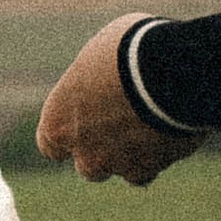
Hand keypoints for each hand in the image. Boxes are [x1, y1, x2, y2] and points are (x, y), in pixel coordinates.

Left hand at [35, 19, 199, 187]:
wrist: (171, 72)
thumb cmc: (129, 50)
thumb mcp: (100, 52)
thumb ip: (96, 79)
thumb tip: (106, 74)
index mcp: (58, 122)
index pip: (50, 143)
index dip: (68, 133)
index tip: (82, 122)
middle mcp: (82, 152)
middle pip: (87, 164)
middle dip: (101, 149)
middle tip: (121, 123)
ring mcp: (116, 166)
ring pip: (120, 169)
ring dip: (129, 155)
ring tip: (148, 125)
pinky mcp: (149, 169)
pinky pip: (148, 170)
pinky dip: (155, 156)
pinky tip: (166, 134)